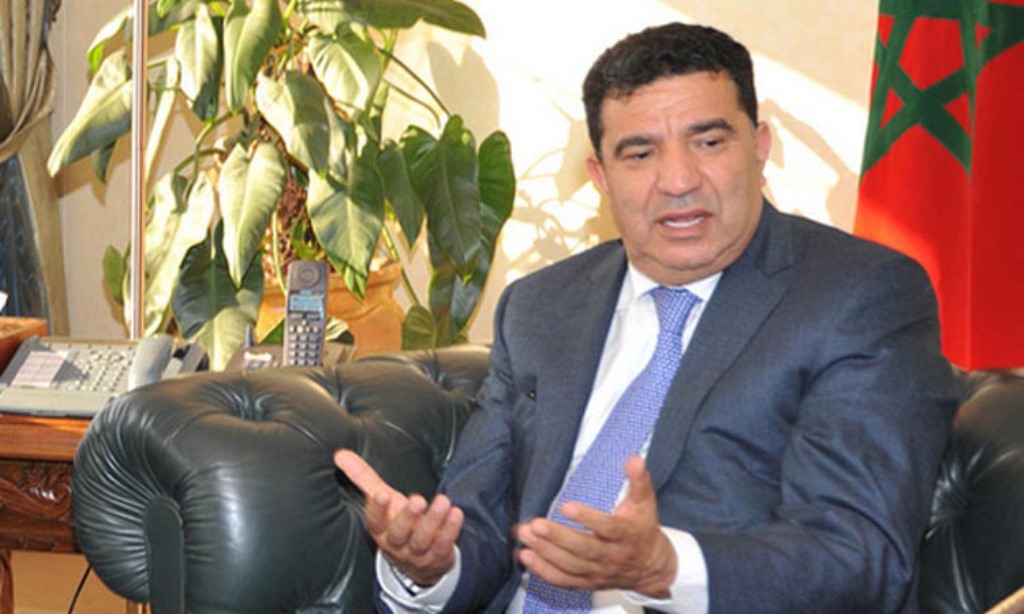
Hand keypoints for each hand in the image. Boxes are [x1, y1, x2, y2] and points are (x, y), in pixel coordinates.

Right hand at [334, 449, 463, 585]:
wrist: (417, 561)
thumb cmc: (396, 522)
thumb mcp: (382, 501)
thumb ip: (363, 478)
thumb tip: (340, 454)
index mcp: (379, 529)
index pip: (374, 520)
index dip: (376, 509)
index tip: (381, 494)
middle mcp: (396, 544)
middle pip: (398, 533)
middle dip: (407, 517)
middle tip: (417, 500)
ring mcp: (416, 553)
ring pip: (423, 539)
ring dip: (434, 520)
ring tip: (444, 501)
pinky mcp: (436, 556)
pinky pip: (443, 545)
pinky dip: (450, 530)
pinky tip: (456, 513)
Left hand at [515, 456, 676, 597]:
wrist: (649, 567)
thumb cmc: (642, 530)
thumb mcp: (645, 503)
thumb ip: (639, 480)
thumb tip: (634, 459)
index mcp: (626, 535)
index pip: (607, 528)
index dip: (587, 519)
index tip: (566, 507)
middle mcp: (611, 556)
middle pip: (583, 549)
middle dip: (557, 537)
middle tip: (535, 525)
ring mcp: (597, 572)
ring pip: (569, 565)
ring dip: (545, 551)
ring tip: (525, 535)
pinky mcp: (586, 582)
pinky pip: (563, 580)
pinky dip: (543, 570)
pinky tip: (526, 556)